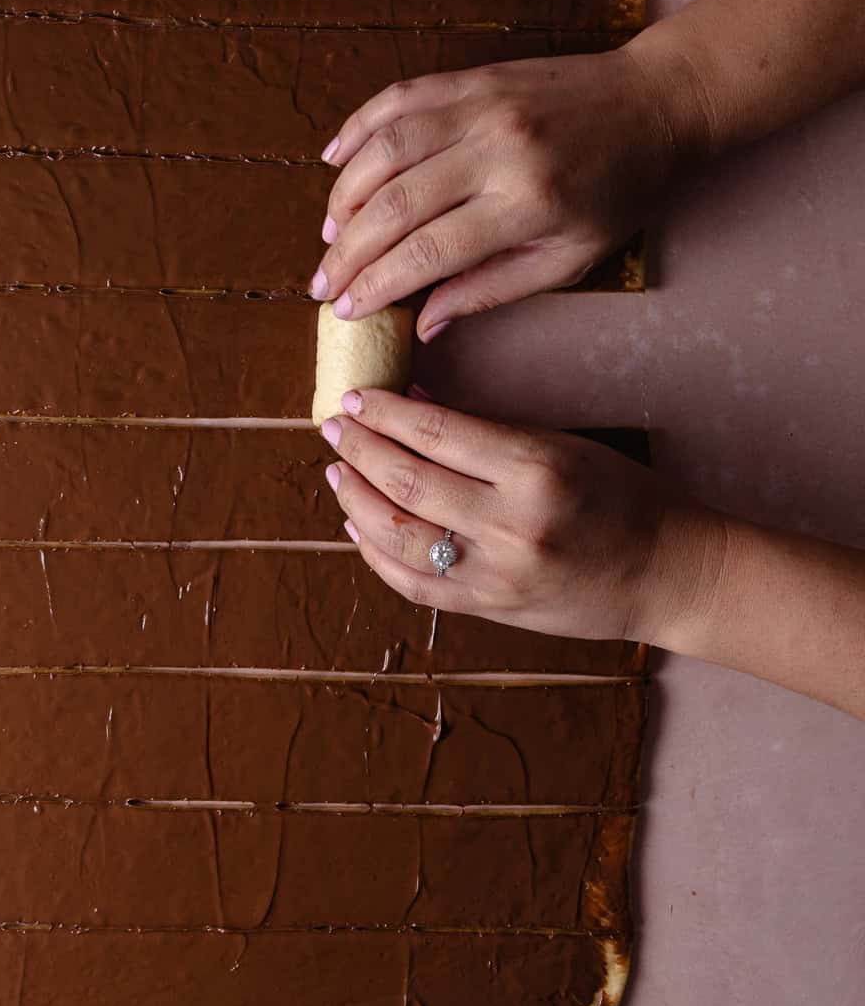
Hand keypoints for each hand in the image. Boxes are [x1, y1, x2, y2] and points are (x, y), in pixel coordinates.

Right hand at [310, 42, 700, 339]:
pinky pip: (397, 99)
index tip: (345, 309)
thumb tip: (422, 324)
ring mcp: (481, 105)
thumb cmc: (618, 192)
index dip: (377, 285)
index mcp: (527, 204)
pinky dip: (358, 129)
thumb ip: (490, 290)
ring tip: (328, 231)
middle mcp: (498, 150)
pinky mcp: (472, 76)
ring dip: (344, 195)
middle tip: (322, 282)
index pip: (428, 252)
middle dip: (347, 251)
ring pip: (385, 150)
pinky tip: (334, 160)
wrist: (655, 104)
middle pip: (395, 206)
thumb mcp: (568, 259)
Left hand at [320, 387, 722, 643]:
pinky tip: (360, 529)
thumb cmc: (623, 497)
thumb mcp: (563, 445)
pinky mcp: (491, 608)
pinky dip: (377, 556)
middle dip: (358, 449)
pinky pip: (415, 585)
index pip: (436, 432)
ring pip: (397, 536)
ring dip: (355, 501)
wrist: (669, 573)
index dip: (385, 412)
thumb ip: (485, 432)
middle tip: (335, 427)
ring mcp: (498, 574)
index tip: (357, 397)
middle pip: (407, 482)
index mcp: (535, 469)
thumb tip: (411, 401)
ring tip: (338, 473)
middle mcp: (512, 524)